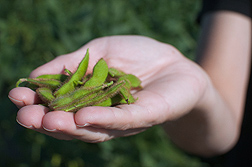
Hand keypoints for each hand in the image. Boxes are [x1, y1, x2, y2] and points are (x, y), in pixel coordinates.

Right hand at [9, 35, 206, 141]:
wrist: (174, 63)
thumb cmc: (138, 55)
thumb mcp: (100, 50)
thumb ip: (73, 62)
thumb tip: (35, 72)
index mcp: (90, 98)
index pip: (60, 103)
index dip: (38, 102)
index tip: (17, 95)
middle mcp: (103, 114)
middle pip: (72, 123)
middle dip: (47, 120)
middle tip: (25, 116)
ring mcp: (123, 119)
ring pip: (93, 128)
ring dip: (69, 126)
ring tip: (48, 120)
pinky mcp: (145, 116)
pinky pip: (121, 120)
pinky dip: (101, 119)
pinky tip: (82, 117)